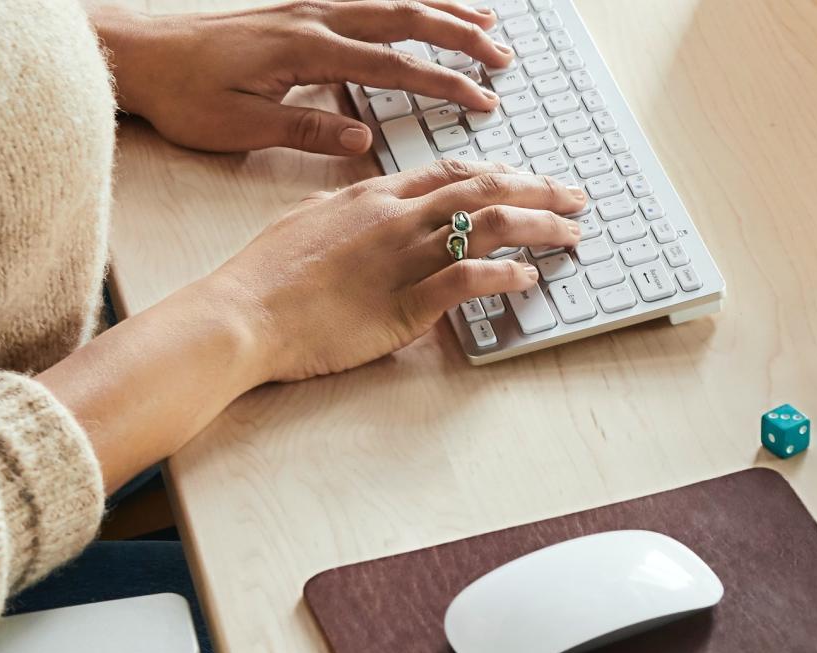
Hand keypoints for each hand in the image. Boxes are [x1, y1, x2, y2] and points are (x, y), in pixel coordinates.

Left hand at [93, 1, 510, 155]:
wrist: (136, 52)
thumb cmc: (182, 93)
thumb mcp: (239, 125)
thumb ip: (304, 129)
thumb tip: (360, 137)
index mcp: (305, 50)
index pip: (392, 65)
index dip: (444, 82)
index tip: (482, 100)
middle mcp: (313, 19)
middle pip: (404, 18)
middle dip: (460, 37)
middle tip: (503, 58)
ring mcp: (306, 8)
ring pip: (390, 1)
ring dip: (443, 11)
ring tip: (487, 24)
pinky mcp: (298, 10)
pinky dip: (406, 4)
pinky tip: (426, 10)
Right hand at [198, 160, 587, 382]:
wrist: (242, 314)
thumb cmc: (266, 276)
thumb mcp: (309, 220)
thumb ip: (351, 210)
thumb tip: (374, 205)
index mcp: (374, 196)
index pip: (453, 173)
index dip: (502, 174)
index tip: (531, 180)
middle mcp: (395, 218)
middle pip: (484, 191)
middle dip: (539, 191)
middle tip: (575, 199)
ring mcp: (403, 259)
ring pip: (487, 227)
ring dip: (538, 228)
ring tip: (572, 234)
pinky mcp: (405, 304)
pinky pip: (468, 281)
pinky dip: (505, 275)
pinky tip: (529, 278)